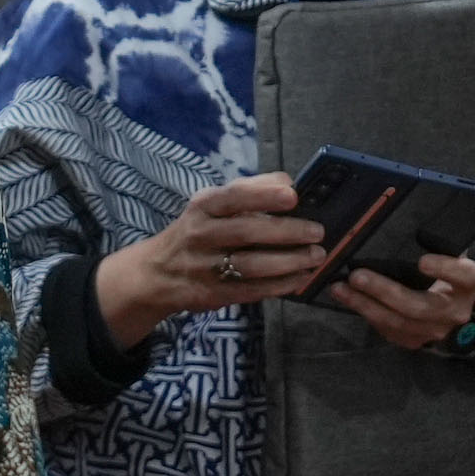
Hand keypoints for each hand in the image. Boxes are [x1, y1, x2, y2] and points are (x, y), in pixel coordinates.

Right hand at [96, 177, 329, 345]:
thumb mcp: (211, 204)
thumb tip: (287, 181)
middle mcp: (201, 235)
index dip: (264, 195)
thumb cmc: (197, 231)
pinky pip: (251, 290)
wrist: (157, 273)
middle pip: (246, 232)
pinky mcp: (213, 294)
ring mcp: (205, 267)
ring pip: (251, 265)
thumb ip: (248, 190)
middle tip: (317, 232)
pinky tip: (300, 278)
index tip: (293, 196)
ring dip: (289, 262)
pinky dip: (280, 285)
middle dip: (286, 232)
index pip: (233, 196)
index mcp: (203, 206)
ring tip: (315, 257)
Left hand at [322, 248, 474, 356]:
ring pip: (397, 322)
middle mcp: (454, 312)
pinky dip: (366, 314)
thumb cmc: (450, 273)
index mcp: (468, 284)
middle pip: (418, 306)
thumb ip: (439, 244)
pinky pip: (387, 331)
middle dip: (383, 291)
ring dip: (365, 305)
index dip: (444, 269)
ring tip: (341, 289)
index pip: (462, 276)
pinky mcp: (415, 341)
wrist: (460, 307)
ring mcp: (434, 331)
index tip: (423, 261)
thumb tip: (413, 226)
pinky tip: (349, 300)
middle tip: (357, 277)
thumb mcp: (453, 256)